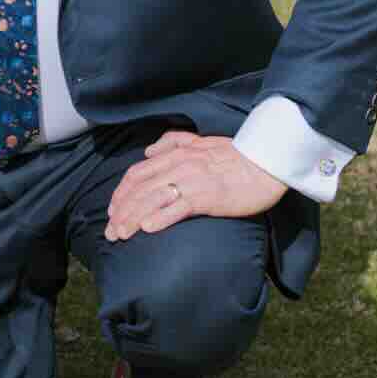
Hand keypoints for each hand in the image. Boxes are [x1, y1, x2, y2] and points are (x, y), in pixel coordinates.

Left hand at [104, 129, 285, 241]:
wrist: (266, 162)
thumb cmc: (236, 155)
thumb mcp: (201, 142)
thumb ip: (173, 142)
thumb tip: (148, 151)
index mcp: (175, 153)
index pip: (137, 173)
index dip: (121, 193)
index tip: (112, 211)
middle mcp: (178, 165)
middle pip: (139, 189)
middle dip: (120, 211)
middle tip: (110, 232)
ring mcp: (191, 180)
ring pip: (152, 200)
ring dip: (133, 218)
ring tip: (121, 235)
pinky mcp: (206, 196)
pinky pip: (177, 208)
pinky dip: (160, 218)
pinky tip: (147, 229)